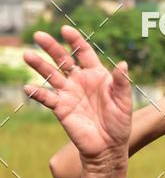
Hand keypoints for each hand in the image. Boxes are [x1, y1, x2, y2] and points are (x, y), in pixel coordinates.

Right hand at [23, 26, 131, 159]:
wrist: (108, 147)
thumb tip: (123, 64)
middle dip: (51, 47)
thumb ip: (122, 83)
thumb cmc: (119, 124)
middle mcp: (79, 81)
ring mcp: (68, 93)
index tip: (65, 30)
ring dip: (39, 65)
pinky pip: (47, 98)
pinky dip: (38, 93)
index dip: (75, 40)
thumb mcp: (124, 102)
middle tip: (39, 35)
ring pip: (51, 75)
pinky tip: (28, 88)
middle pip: (63, 59)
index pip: (83, 52)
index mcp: (96, 75)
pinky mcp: (61, 108)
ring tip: (28, 56)